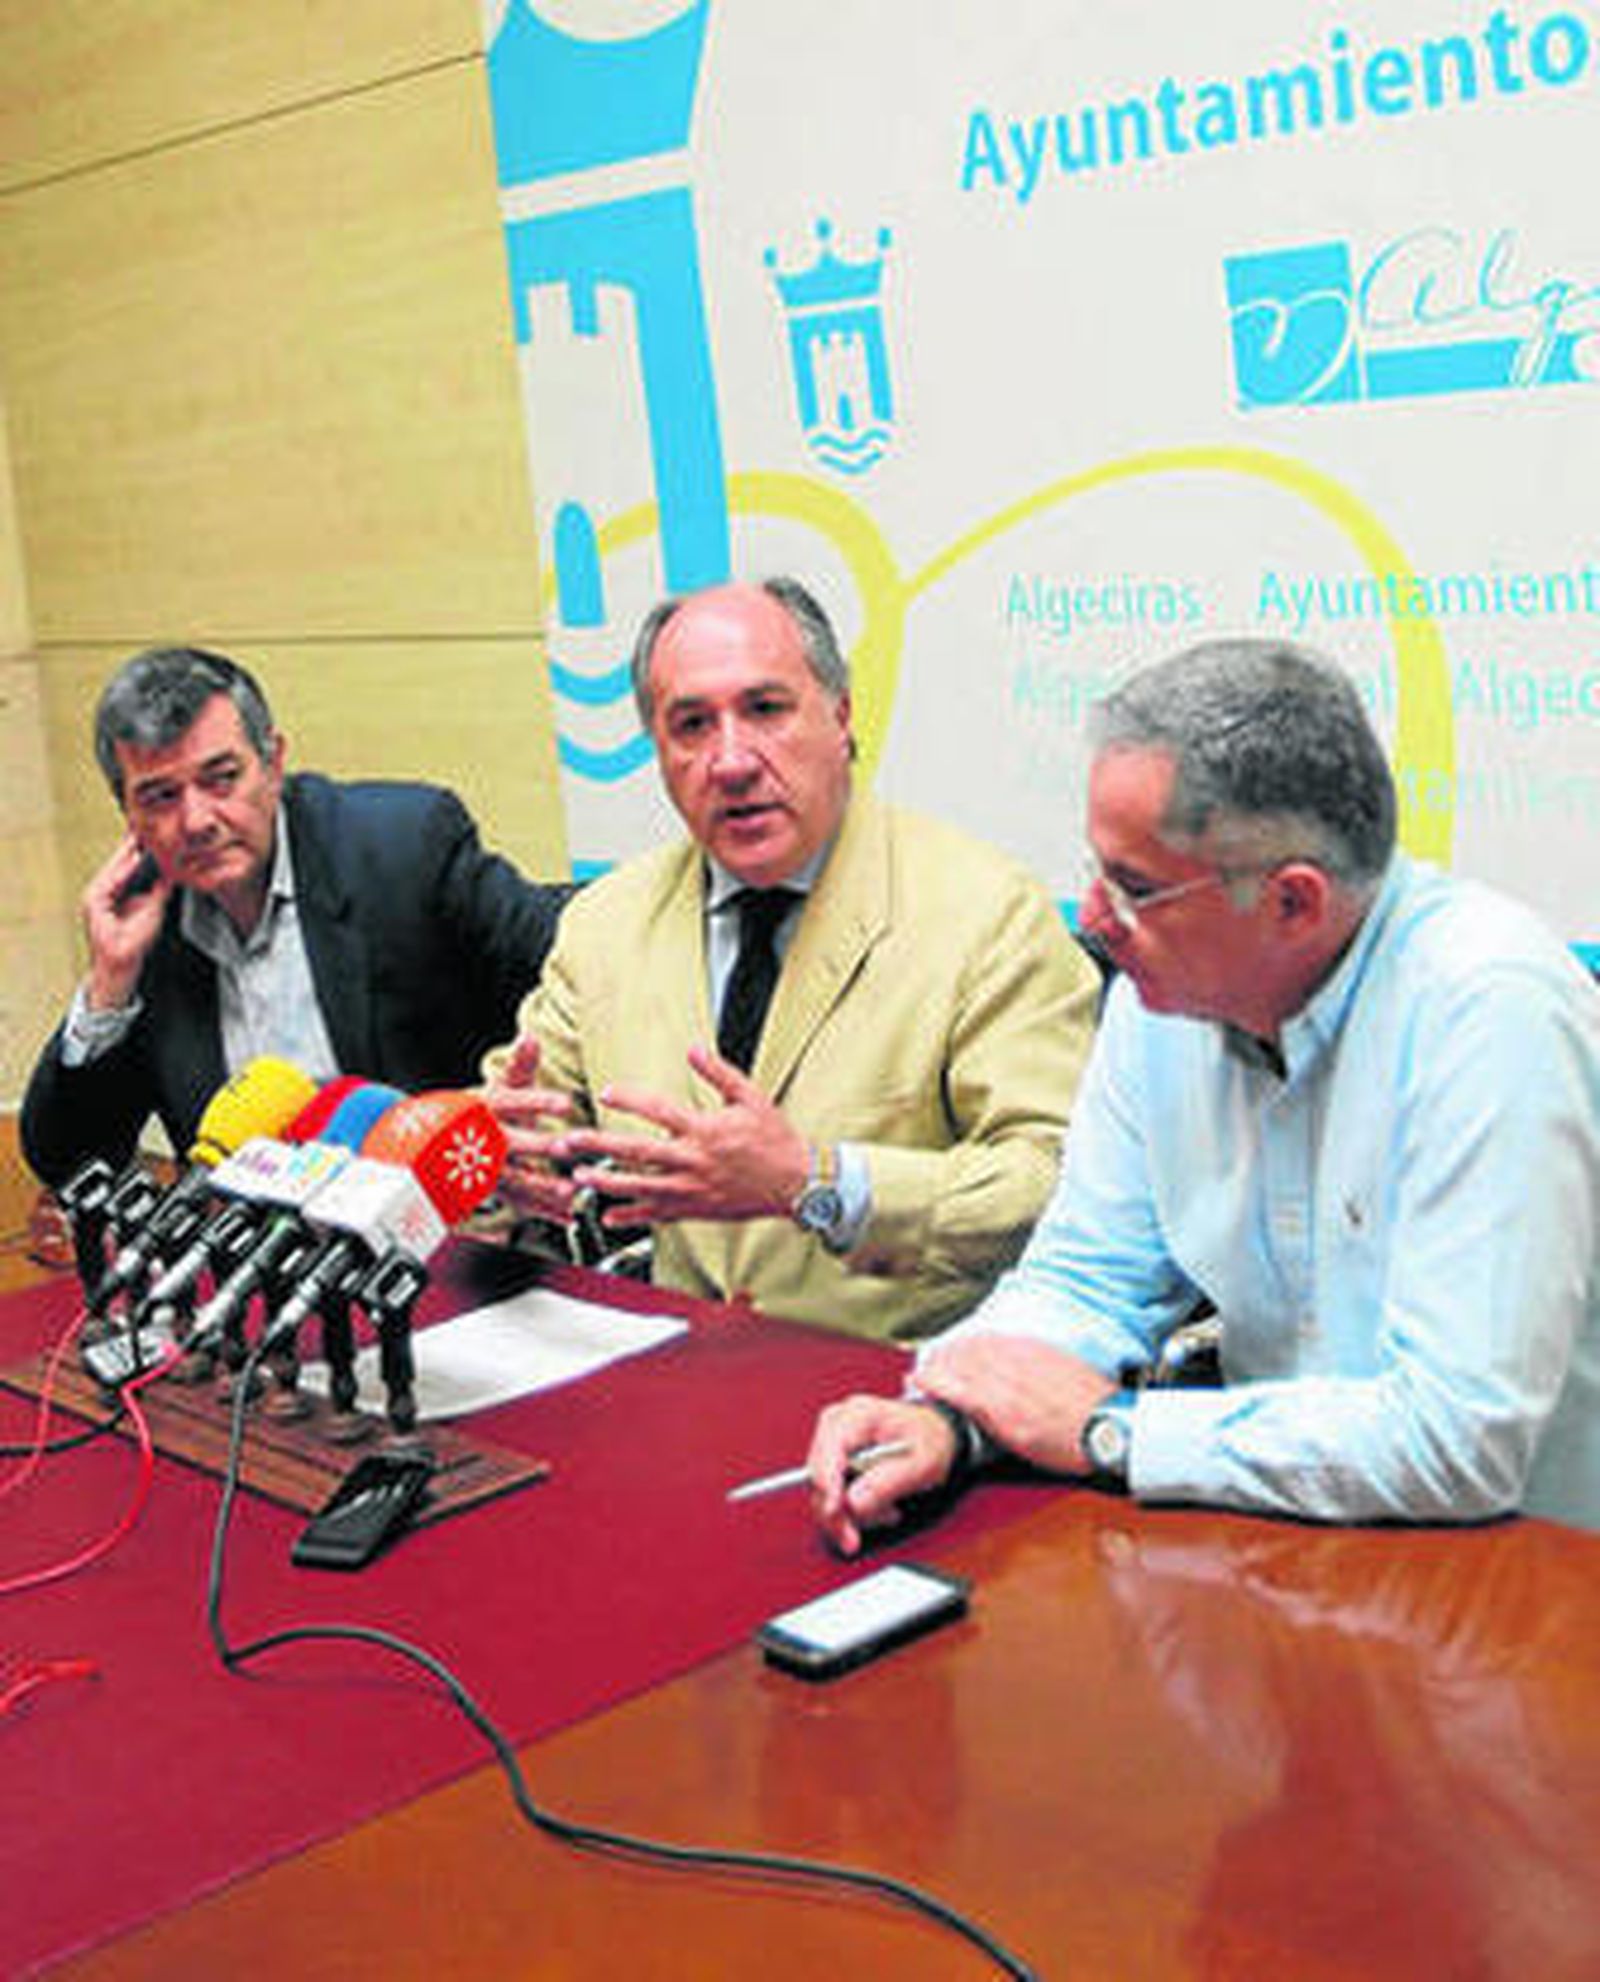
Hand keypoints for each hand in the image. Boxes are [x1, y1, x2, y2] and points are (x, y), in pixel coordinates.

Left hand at [81, 837, 172, 1011]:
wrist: (114, 975)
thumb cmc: (122, 956)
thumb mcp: (144, 927)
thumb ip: (156, 900)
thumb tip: (167, 878)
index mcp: (98, 897)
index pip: (120, 866)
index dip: (135, 850)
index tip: (148, 834)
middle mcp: (98, 894)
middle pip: (119, 863)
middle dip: (134, 846)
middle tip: (149, 826)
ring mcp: (106, 898)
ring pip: (123, 869)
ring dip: (137, 855)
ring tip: (151, 837)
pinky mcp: (115, 904)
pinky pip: (128, 880)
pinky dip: (140, 868)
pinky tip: (151, 860)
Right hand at [483, 1034, 577, 1221]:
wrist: (442, 1144)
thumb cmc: (484, 1112)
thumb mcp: (501, 1086)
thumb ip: (521, 1064)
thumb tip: (530, 1039)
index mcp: (485, 1107)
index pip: (511, 1100)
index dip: (537, 1102)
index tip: (566, 1103)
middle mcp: (483, 1139)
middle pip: (511, 1142)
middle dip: (538, 1146)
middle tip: (567, 1146)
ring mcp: (484, 1169)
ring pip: (512, 1180)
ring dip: (540, 1188)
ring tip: (569, 1193)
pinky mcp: (493, 1193)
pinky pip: (515, 1204)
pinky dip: (539, 1213)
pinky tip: (564, 1218)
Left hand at [556, 1043, 809, 1228]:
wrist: (796, 1184)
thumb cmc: (776, 1141)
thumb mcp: (751, 1098)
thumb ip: (719, 1072)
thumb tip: (693, 1048)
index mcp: (704, 1130)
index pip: (657, 1111)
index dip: (628, 1099)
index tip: (606, 1092)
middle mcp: (692, 1161)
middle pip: (635, 1152)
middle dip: (598, 1145)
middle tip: (569, 1140)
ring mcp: (691, 1189)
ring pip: (638, 1186)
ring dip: (604, 1182)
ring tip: (578, 1176)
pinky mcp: (695, 1210)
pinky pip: (656, 1215)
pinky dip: (631, 1216)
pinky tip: (609, 1216)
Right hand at [805, 1396, 959, 1557]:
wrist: (932, 1434)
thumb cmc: (929, 1440)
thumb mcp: (922, 1463)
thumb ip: (887, 1483)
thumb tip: (852, 1504)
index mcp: (861, 1414)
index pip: (832, 1447)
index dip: (828, 1481)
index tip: (834, 1512)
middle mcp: (838, 1424)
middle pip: (819, 1475)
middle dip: (837, 1512)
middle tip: (854, 1541)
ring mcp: (831, 1442)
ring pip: (820, 1492)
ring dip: (850, 1516)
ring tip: (890, 1513)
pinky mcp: (831, 1462)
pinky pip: (828, 1496)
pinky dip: (851, 1512)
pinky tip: (881, 1507)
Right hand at [916, 1335, 1116, 1476]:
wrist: (1110, 1427)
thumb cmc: (1069, 1444)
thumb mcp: (1021, 1444)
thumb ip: (991, 1419)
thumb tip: (970, 1407)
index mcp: (1001, 1403)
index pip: (954, 1382)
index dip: (931, 1379)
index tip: (918, 1379)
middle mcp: (1011, 1375)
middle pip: (963, 1358)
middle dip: (940, 1360)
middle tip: (927, 1365)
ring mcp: (1027, 1358)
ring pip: (981, 1345)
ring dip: (959, 1347)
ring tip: (947, 1352)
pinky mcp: (1042, 1349)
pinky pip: (1004, 1339)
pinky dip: (985, 1340)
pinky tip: (980, 1341)